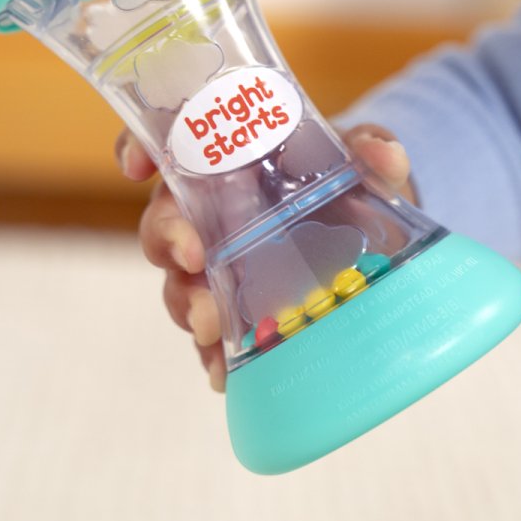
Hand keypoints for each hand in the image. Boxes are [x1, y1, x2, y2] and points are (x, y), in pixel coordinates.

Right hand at [115, 124, 415, 392]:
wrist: (369, 233)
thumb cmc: (345, 181)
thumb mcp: (359, 157)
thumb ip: (370, 147)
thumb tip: (384, 157)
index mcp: (223, 167)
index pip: (165, 150)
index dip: (136, 149)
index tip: (137, 167)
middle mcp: (206, 219)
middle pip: (162, 227)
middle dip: (168, 241)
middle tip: (192, 255)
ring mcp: (216, 273)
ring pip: (179, 287)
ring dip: (188, 305)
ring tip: (208, 325)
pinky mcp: (235, 318)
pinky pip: (211, 340)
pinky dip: (214, 356)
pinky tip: (224, 373)